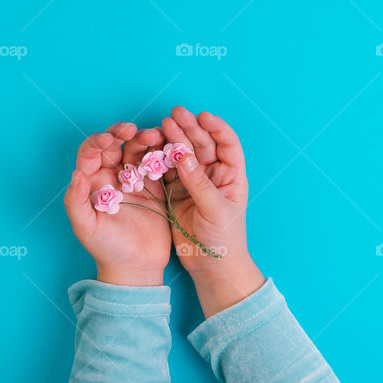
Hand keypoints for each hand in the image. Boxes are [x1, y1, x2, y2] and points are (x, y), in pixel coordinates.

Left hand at [64, 123, 171, 285]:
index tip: (109, 139)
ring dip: (144, 139)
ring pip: (137, 150)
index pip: (91, 153)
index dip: (98, 141)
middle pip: (115, 145)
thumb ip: (75, 201)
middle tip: (133, 129)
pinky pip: (158, 163)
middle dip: (123, 133)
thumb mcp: (85, 228)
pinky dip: (162, 152)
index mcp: (92, 182)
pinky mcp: (155, 186)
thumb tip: (76, 174)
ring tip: (155, 135)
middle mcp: (112, 176)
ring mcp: (134, 179)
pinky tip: (168, 147)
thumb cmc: (106, 249)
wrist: (136, 267)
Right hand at [161, 106, 264, 315]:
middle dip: (189, 128)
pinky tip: (151, 147)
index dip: (217, 128)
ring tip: (161, 126)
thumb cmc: (224, 240)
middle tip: (175, 115)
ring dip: (173, 140)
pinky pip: (167, 170)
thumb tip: (183, 155)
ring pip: (182, 155)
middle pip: (202, 145)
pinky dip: (160, 158)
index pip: (227, 144)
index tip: (202, 117)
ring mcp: (193, 182)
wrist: (210, 267)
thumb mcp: (215, 210)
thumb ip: (199, 183)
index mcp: (231, 175)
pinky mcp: (175, 193)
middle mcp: (213, 175)